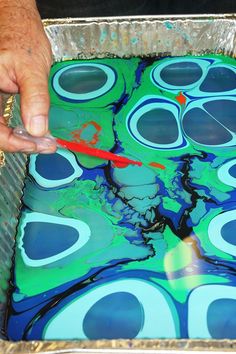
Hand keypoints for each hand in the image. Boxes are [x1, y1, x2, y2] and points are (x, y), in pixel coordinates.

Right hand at [0, 1, 55, 152]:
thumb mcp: (32, 69)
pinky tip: (32, 130)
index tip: (39, 144)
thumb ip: (35, 99)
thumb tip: (37, 129)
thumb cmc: (20, 37)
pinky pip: (3, 121)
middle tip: (44, 145)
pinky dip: (18, 129)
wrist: (17, 23)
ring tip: (41, 140)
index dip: (16, 143)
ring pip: (0, 130)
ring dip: (20, 139)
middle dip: (21, 144)